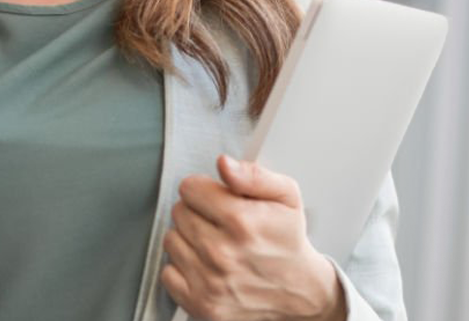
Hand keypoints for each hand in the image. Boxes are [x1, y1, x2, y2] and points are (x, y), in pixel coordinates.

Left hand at [161, 155, 345, 320]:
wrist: (300, 292)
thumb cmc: (288, 243)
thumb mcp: (286, 198)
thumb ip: (254, 176)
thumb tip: (224, 164)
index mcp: (242, 223)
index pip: (189, 188)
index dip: (204, 190)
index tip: (217, 199)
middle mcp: (223, 253)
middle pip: (179, 212)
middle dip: (198, 213)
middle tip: (221, 224)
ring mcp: (210, 281)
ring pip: (171, 240)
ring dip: (189, 240)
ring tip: (215, 245)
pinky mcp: (201, 303)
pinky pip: (167, 272)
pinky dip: (183, 269)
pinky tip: (206, 266)